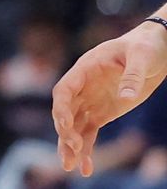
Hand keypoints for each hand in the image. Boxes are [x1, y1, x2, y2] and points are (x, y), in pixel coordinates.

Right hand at [54, 20, 166, 175]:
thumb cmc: (144, 46)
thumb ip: (132, 76)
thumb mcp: (140, 56)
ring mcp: (90, 101)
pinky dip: (87, 150)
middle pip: (65, 112)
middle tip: (73, 149)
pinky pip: (89, 133)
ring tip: (70, 167)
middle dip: (65, 131)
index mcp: (85, 68)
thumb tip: (125, 97)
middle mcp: (82, 87)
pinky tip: (86, 168)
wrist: (154, 51)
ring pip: (74, 126)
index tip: (65, 126)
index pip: (64, 90)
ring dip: (70, 146)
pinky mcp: (101, 113)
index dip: (61, 108)